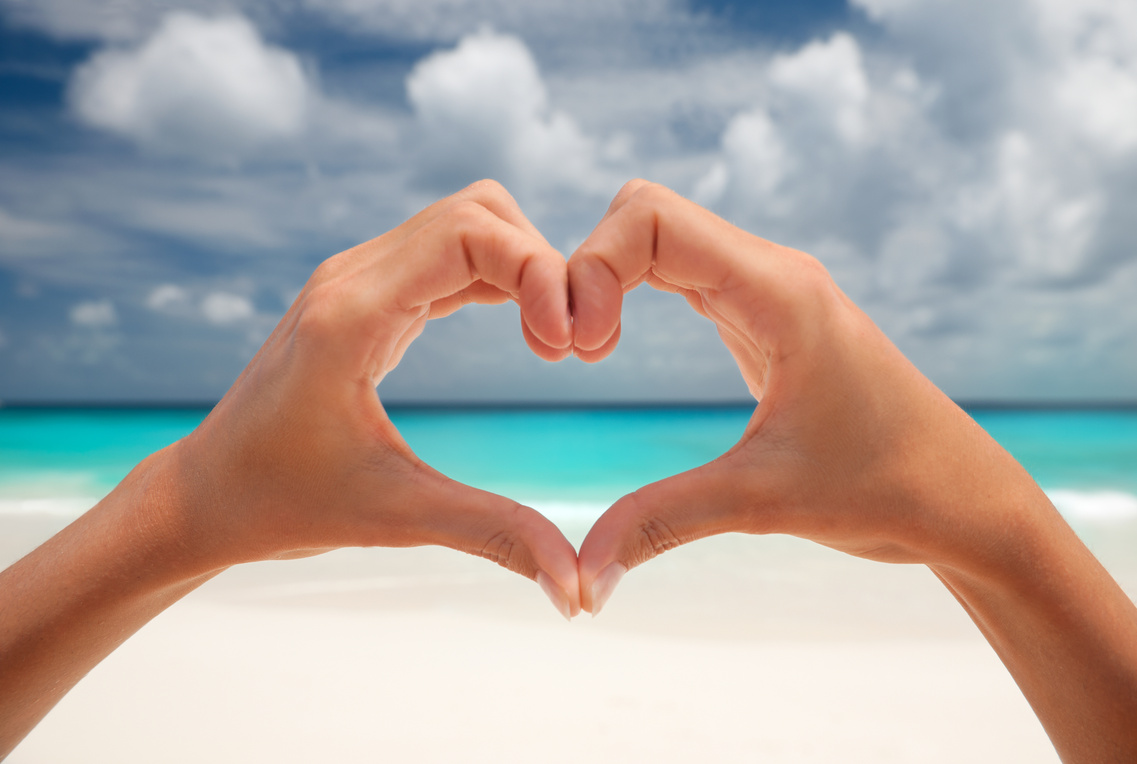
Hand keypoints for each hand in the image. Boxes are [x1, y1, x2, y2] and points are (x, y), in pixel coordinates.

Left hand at [136, 180, 581, 614]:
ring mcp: (356, 279)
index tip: (568, 347)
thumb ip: (495, 536)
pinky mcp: (365, 295)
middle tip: (571, 344)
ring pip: (465, 223)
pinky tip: (525, 331)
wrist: (207, 495)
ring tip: (555, 342)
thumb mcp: (396, 517)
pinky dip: (498, 278)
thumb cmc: (283, 506)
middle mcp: (352, 277)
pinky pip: (447, 255)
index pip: (469, 233)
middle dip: (542, 263)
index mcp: (352, 313)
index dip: (540, 272)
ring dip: (523, 267)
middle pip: (477, 212)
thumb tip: (578, 587)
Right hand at [568, 179, 1039, 608]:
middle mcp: (772, 274)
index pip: (653, 218)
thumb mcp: (762, 502)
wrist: (963, 498)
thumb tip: (578, 583)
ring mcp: (768, 291)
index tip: (580, 352)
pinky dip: (631, 294)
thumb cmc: (888, 490)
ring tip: (587, 352)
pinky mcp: (764, 318)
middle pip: (647, 212)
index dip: (592, 266)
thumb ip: (661, 525)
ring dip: (606, 279)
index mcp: (778, 291)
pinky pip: (681, 272)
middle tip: (574, 352)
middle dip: (588, 264)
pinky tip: (613, 347)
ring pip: (662, 237)